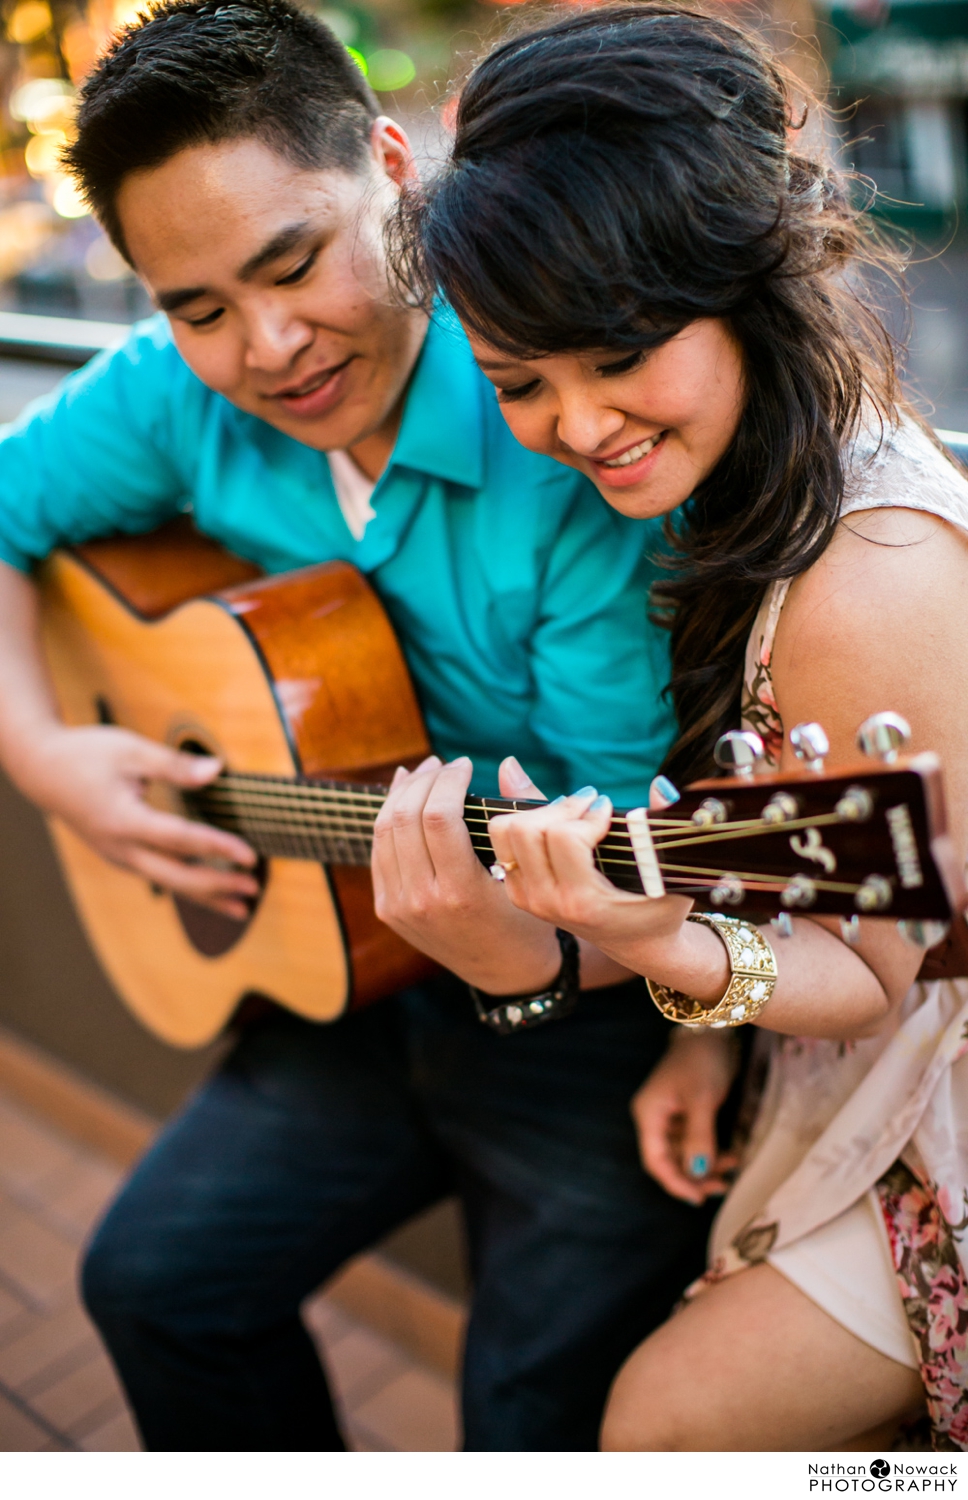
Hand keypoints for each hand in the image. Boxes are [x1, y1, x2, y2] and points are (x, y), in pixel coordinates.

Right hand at [27, 725, 258, 918]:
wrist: (42, 770)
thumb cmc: (86, 755)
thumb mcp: (130, 749)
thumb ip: (175, 764)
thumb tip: (217, 770)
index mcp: (124, 820)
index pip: (180, 839)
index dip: (218, 848)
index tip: (250, 855)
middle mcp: (121, 847)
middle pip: (175, 876)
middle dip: (217, 887)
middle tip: (253, 890)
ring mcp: (119, 856)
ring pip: (168, 883)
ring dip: (206, 895)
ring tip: (242, 907)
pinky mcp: (121, 856)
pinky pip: (159, 876)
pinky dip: (188, 885)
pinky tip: (212, 891)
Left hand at [371, 752, 563, 990]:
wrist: (504, 971)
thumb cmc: (527, 919)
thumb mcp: (530, 872)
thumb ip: (519, 814)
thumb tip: (505, 762)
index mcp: (461, 893)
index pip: (440, 817)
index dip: (449, 780)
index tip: (464, 764)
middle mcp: (423, 901)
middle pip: (406, 818)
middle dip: (425, 780)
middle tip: (444, 764)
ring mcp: (399, 907)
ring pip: (385, 830)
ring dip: (402, 793)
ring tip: (425, 772)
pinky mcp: (387, 908)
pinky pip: (379, 850)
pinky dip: (388, 818)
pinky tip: (404, 796)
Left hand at [487, 773, 728, 995]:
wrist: (637, 945)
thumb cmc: (660, 908)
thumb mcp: (669, 872)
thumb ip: (662, 826)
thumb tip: (660, 785)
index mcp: (583, 901)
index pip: (564, 836)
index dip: (588, 814)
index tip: (608, 809)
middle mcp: (548, 901)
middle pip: (525, 829)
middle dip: (560, 807)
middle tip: (588, 803)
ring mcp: (528, 899)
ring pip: (504, 831)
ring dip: (537, 812)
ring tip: (570, 812)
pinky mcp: (518, 893)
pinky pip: (501, 843)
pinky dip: (524, 824)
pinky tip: (556, 824)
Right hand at [631, 1029, 739, 1204]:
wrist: (713, 1031)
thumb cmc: (702, 1061)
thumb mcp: (701, 1099)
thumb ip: (698, 1138)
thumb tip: (697, 1173)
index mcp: (649, 1114)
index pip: (655, 1160)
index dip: (674, 1182)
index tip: (697, 1197)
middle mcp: (656, 1118)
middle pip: (669, 1160)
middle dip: (694, 1176)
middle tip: (720, 1187)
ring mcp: (671, 1116)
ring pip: (684, 1154)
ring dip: (706, 1165)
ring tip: (732, 1168)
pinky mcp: (687, 1113)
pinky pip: (695, 1142)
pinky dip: (711, 1152)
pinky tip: (731, 1156)